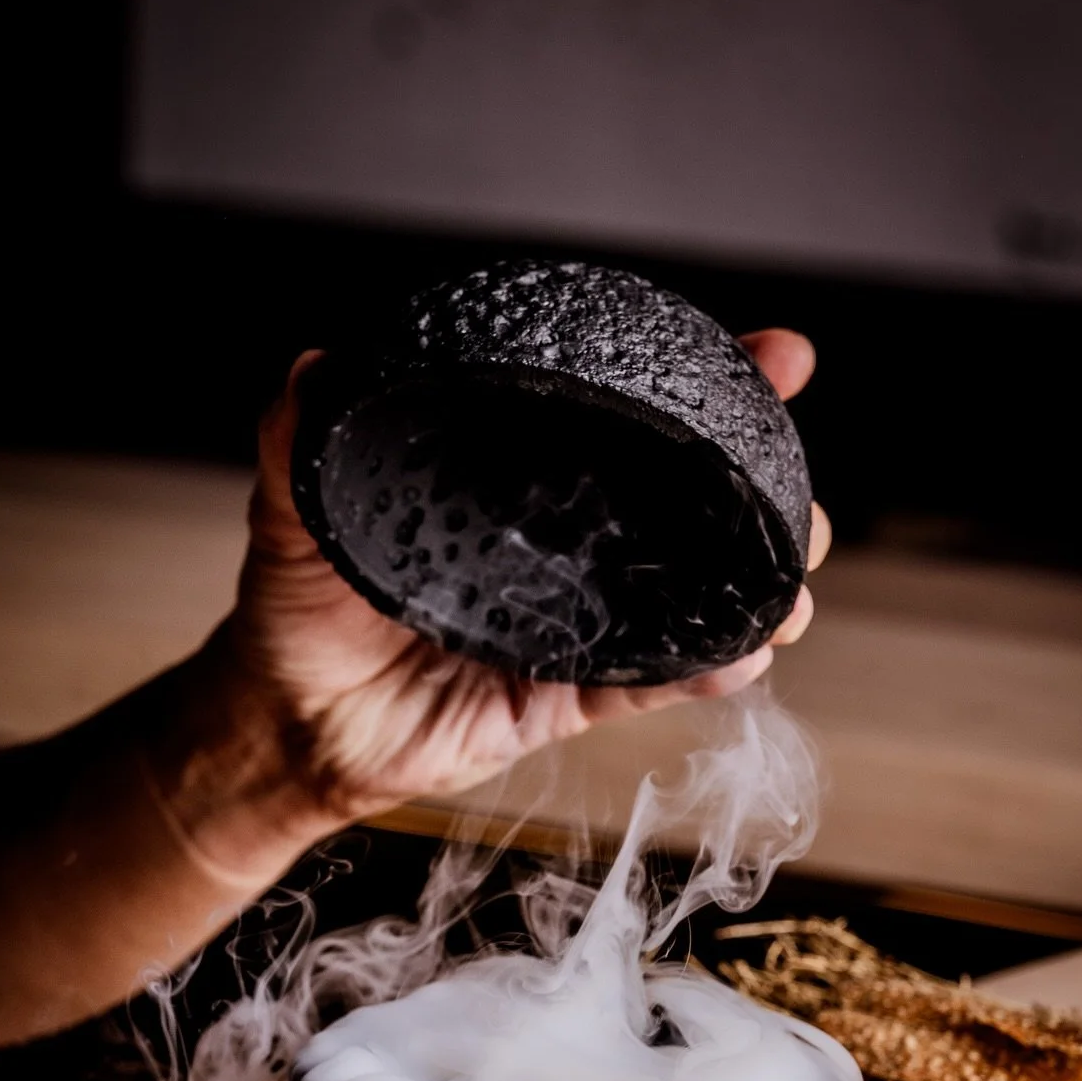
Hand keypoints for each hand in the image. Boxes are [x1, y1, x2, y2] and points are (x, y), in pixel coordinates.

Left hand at [208, 329, 829, 838]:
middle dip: (762, 489)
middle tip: (795, 481)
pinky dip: (699, 672)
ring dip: (753, 587)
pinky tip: (744, 653)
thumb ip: (302, 439)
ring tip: (791, 579)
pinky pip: (645, 683)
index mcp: (520, 483)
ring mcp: (576, 623)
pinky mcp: (566, 697)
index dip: (709, 388)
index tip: (777, 357)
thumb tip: (317, 369)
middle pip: (687, 505)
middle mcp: (564, 545)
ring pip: (688, 597)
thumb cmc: (296, 610)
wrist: (285, 723)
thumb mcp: (294, 509)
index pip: (626, 420)